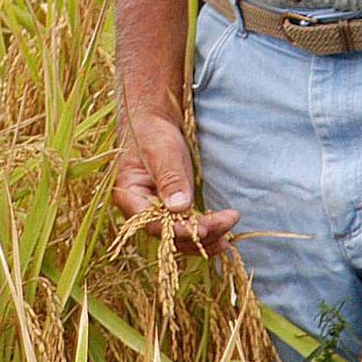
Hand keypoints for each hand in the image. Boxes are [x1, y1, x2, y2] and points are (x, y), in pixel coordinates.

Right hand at [113, 114, 238, 257]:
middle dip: (201, 233)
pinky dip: (206, 230)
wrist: (153, 125)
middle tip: (229, 220)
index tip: (205, 229)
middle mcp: (142, 211)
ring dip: (208, 236)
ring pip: (181, 235)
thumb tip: (179, 208)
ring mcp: (158, 212)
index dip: (179, 230)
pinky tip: (224, 227)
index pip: (154, 224)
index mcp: (130, 197)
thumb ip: (169, 178)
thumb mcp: (162, 152)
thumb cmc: (153, 134)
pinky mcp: (172, 209)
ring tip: (231, 230)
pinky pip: (188, 226)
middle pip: (171, 235)